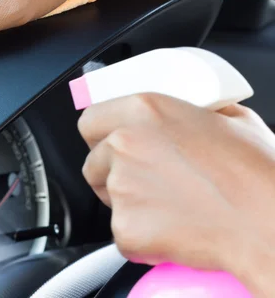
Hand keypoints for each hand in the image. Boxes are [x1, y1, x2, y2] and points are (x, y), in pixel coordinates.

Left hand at [78, 93, 274, 293]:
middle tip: (145, 180)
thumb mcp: (232, 118)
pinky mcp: (124, 226)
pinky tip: (173, 231)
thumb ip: (195, 110)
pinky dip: (141, 238)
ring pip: (106, 198)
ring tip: (168, 207)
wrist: (269, 223)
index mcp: (144, 110)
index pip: (90, 120)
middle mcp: (124, 144)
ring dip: (127, 204)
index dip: (100, 136)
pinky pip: (121, 233)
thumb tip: (193, 110)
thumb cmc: (258, 175)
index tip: (110, 144)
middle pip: (93, 162)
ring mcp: (121, 186)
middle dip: (111, 172)